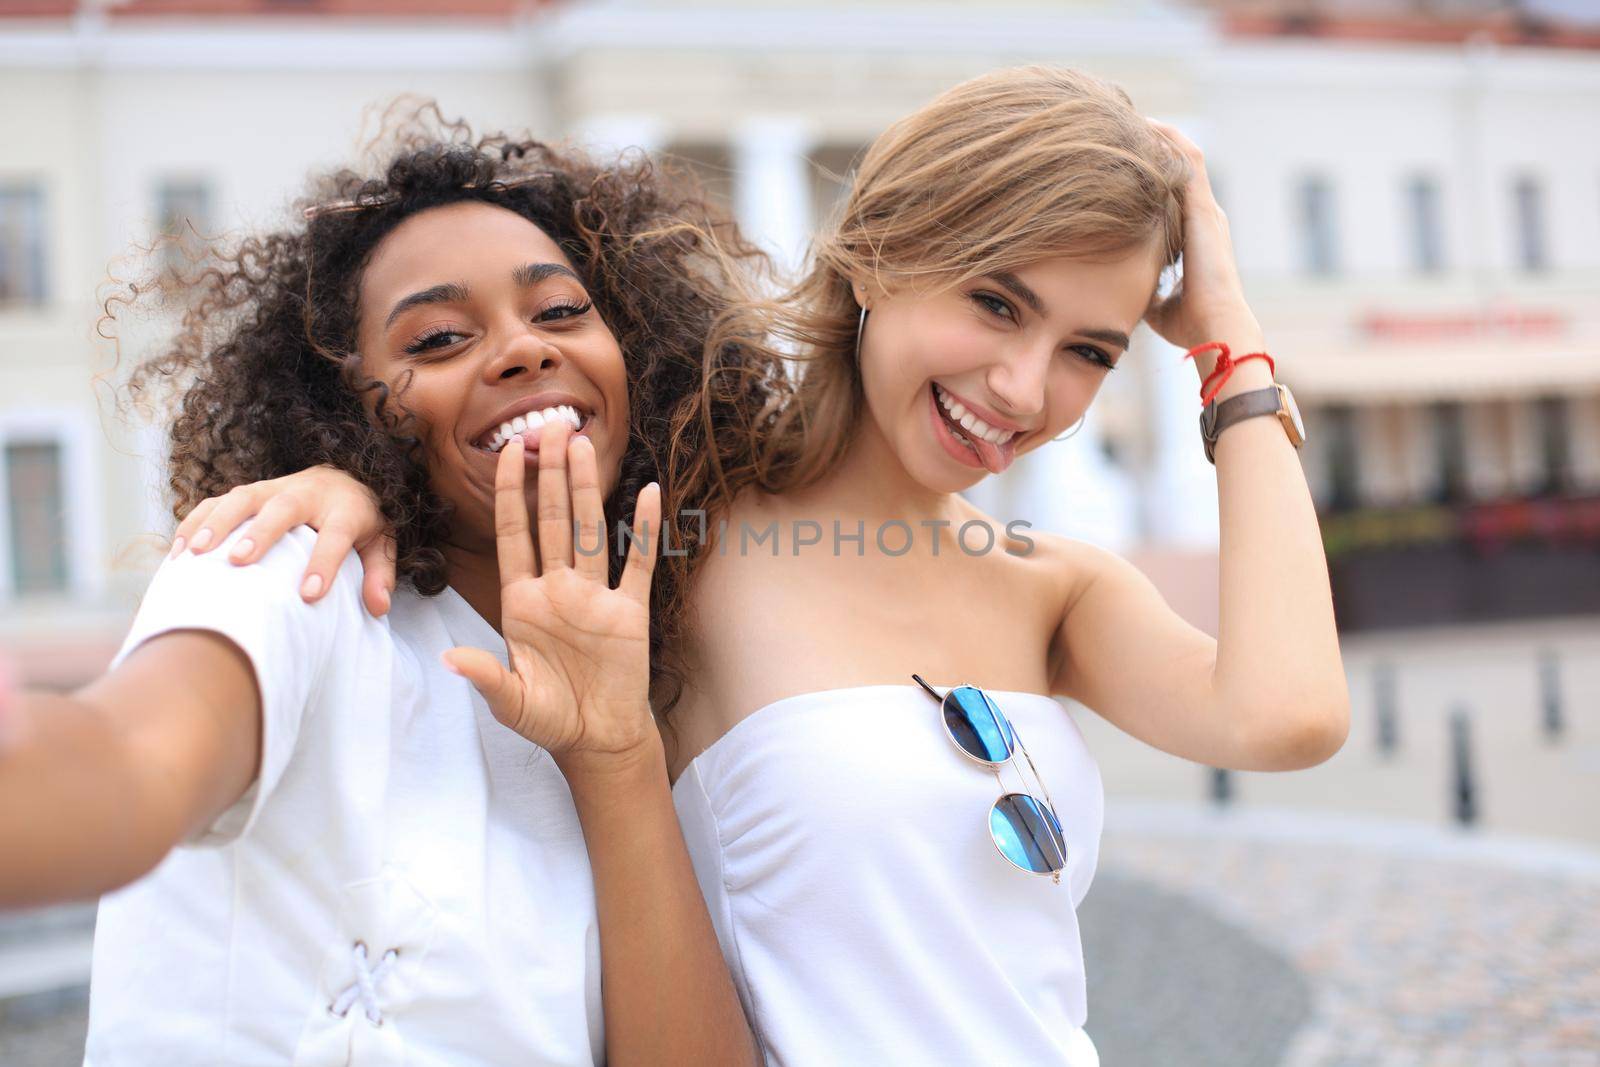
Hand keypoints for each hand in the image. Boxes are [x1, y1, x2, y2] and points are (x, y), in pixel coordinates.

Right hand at [170, 466, 395, 615]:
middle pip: (284, 507)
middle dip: (261, 532)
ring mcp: (274, 488)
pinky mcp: (250, 491)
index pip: (336, 534)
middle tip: (239, 560)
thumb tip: (378, 608)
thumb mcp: (380, 543)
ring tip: (195, 553)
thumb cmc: (360, 520)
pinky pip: (217, 501)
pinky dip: (195, 521)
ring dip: (218, 522)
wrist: (344, 476)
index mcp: (345, 508)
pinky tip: (179, 551)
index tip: (309, 595)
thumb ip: (379, 573)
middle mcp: (308, 492)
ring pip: (244, 498)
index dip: (323, 563)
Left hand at [441, 418, 661, 774]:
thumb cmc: (550, 720)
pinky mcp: (630, 612)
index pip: (513, 534)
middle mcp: (558, 589)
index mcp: (523, 602)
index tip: (506, 451)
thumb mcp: (512, 702)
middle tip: (549, 426)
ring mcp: (595, 596)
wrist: (598, 740)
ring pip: (591, 531)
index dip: (510, 493)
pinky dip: (644, 529)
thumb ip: (486, 677)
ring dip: (588, 488)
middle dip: (550, 474)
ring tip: (583, 443)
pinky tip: (646, 493)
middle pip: (552, 520)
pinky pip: (639, 562)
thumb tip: (448, 660)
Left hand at [1142, 120, 1264, 363]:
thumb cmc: (1191, 323)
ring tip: (1132, 117)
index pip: (1175, 196)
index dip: (1154, 176)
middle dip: (1155, 147)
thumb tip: (1125, 290)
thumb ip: (1146, 288)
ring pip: (1185, 157)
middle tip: (1124, 128)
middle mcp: (1206, 218)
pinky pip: (1188, 161)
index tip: (1125, 164)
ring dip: (1161, 135)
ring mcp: (1207, 210)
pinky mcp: (1204, 207)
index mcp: (1197, 238)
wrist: (1216, 325)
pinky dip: (1169, 140)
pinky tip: (1147, 124)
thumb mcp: (1159, 303)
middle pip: (1180, 169)